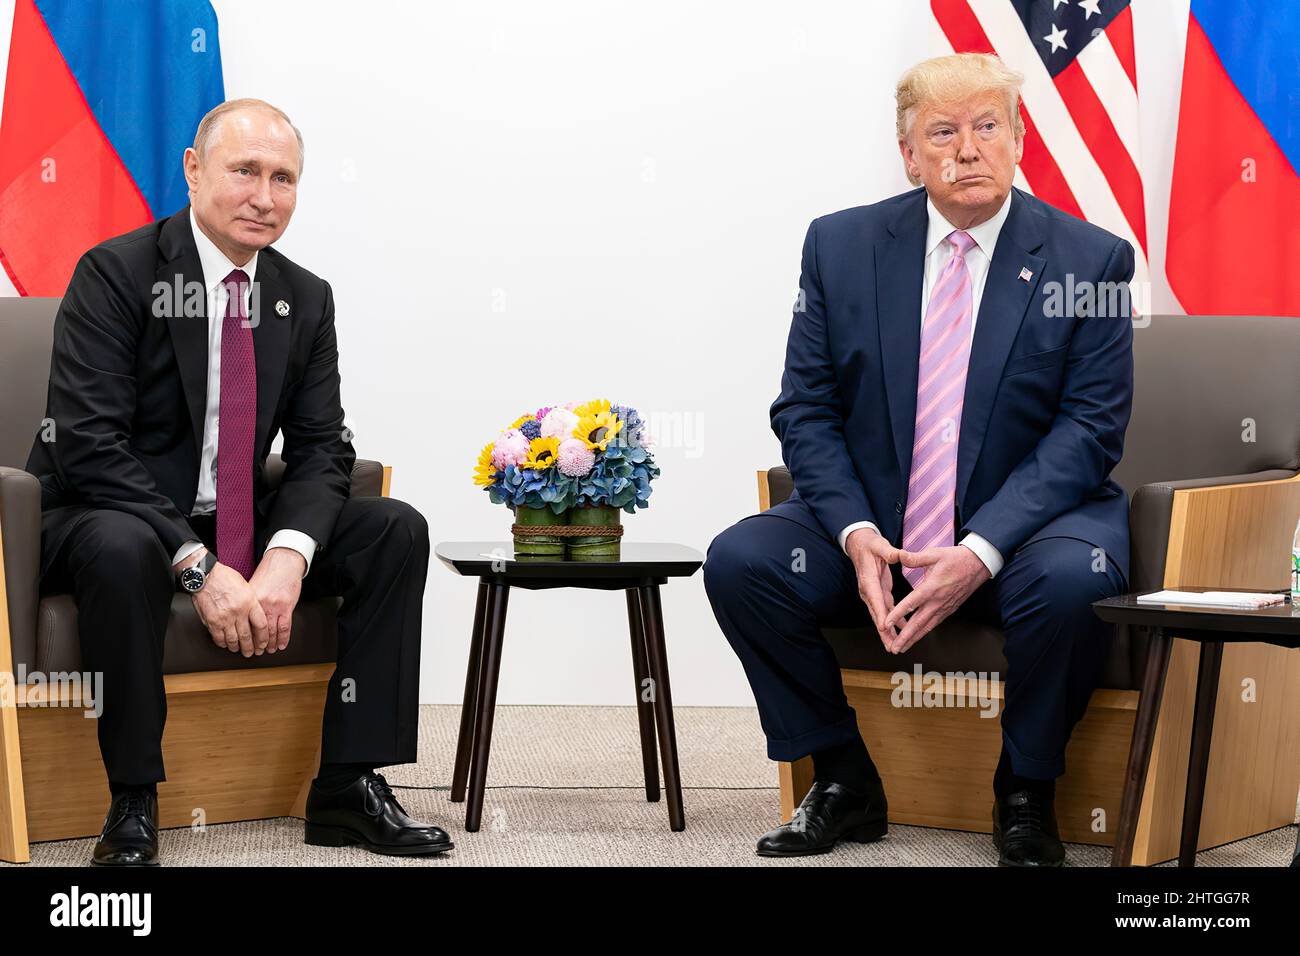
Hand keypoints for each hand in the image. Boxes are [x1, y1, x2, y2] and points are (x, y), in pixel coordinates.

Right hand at [187, 554, 270, 656]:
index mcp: (250, 602)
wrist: (206, 576)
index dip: (263, 638)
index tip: (264, 643)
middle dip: (251, 648)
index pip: (262, 625)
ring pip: (233, 640)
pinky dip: (223, 643)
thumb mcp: (246, 587)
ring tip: (239, 650)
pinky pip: (219, 638)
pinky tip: (225, 644)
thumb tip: (255, 617)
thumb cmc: (225, 578)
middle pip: (248, 636)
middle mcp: (239, 612)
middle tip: (252, 652)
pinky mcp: (212, 622)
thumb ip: (252, 602)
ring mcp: (225, 618)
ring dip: (237, 648)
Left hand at [249, 547, 305, 653]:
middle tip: (254, 652)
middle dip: (255, 644)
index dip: (243, 637)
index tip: (241, 644)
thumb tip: (238, 616)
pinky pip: (285, 627)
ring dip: (269, 644)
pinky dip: (283, 638)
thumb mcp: (251, 587)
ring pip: (271, 631)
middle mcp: (261, 605)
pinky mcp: (287, 607)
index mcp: (250, 600)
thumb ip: (246, 602)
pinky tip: (281, 645)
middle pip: (256, 630)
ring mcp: (275, 607)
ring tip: (268, 651)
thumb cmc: (267, 573)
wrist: (283, 562)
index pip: (245, 624)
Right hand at [844, 527, 900, 649]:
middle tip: (890, 646)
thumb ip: (890, 552)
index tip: (884, 628)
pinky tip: (902, 630)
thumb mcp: (880, 545)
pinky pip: (885, 610)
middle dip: (883, 632)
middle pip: (876, 614)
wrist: (860, 545)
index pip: (875, 599)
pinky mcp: (878, 593)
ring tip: (894, 646)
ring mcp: (872, 593)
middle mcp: (868, 590)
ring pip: (880, 616)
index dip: (880, 614)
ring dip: (887, 632)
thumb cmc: (870, 545)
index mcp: (869, 579)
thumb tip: (900, 555)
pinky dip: (892, 621)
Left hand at [883, 545, 990, 654]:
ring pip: (926, 627)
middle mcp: (938, 601)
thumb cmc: (955, 559)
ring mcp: (944, 607)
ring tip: (901, 648)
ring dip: (913, 639)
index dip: (897, 615)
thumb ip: (915, 558)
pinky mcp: (949, 610)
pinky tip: (916, 637)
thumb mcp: (934, 554)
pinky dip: (923, 632)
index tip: (886, 624)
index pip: (911, 603)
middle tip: (893, 648)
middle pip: (919, 623)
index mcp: (932, 587)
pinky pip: (934, 624)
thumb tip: (899, 555)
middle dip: (905, 637)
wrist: (978, 565)